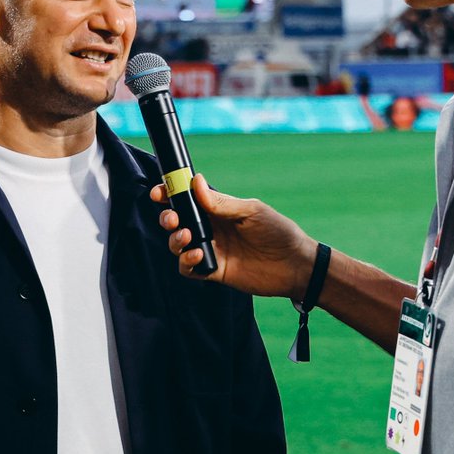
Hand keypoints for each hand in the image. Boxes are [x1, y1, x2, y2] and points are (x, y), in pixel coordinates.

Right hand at [152, 173, 315, 299]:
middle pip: (177, 221)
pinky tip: (198, 256)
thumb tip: (195, 182)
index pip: (188, 199)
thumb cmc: (278, 232)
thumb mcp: (251, 211)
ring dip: (175, 240)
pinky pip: (189, 268)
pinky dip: (186, 262)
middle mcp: (211, 228)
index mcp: (219, 209)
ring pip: (178, 244)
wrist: (294, 265)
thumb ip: (222, 203)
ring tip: (188, 238)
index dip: (170, 194)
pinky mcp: (213, 271)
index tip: (159, 192)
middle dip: (167, 217)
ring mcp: (211, 249)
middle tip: (173, 219)